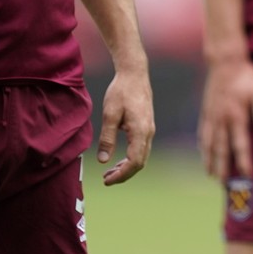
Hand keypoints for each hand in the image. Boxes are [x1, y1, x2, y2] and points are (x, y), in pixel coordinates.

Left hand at [97, 69, 154, 184]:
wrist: (135, 74)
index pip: (134, 162)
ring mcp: (149, 130)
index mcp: (140, 131)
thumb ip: (107, 138)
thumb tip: (103, 161)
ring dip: (126, 167)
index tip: (106, 180)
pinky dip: (130, 158)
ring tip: (109, 172)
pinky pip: (141, 148)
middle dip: (123, 174)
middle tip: (105, 179)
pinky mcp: (147, 126)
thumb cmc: (121, 91)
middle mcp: (148, 133)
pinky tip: (118, 159)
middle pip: (140, 163)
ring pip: (141, 157)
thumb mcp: (109, 114)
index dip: (121, 175)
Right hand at [197, 57, 252, 180]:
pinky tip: (203, 153)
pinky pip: (202, 132)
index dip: (244, 161)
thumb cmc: (247, 77)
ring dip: (210, 160)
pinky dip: (202, 145)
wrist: (225, 61)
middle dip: (223, 167)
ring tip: (211, 175)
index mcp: (235, 116)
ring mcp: (211, 116)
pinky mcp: (206, 111)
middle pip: (221, 149)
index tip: (247, 175)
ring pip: (209, 143)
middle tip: (224, 184)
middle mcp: (221, 119)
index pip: (240, 144)